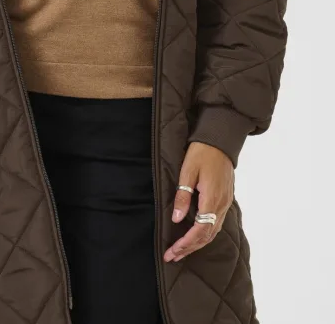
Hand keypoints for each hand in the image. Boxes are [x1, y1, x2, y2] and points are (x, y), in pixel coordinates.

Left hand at [163, 141, 233, 262]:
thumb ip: (183, 195)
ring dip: (197, 244)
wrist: (221, 140)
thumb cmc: (202, 152)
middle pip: (207, 236)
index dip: (186, 243)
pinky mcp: (225, 199)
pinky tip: (196, 237)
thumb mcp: (188, 171)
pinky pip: (216, 223)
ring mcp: (225, 203)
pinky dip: (205, 234)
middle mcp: (221, 205)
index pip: (200, 230)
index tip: (172, 251)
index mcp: (212, 198)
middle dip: (189, 248)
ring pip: (213, 232)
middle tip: (172, 256)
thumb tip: (177, 219)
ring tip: (181, 251)